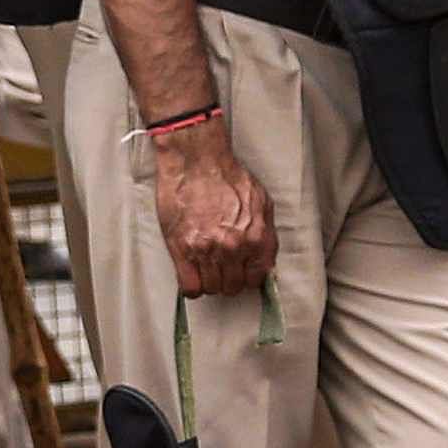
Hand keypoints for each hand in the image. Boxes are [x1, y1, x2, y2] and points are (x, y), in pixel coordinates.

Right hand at [146, 116, 275, 296]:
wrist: (196, 159)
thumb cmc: (226, 175)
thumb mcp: (260, 200)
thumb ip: (265, 231)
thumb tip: (263, 256)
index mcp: (256, 237)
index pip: (257, 278)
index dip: (248, 276)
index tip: (241, 272)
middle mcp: (234, 248)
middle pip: (233, 286)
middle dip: (228, 278)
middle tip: (220, 267)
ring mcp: (207, 251)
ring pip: (212, 288)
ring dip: (209, 281)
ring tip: (205, 266)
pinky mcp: (183, 250)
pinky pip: (190, 287)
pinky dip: (191, 286)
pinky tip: (191, 273)